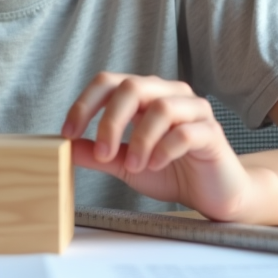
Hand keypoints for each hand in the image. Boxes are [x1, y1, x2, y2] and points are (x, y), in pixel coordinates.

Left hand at [61, 73, 260, 220]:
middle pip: (133, 87)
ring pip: (161, 107)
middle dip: (110, 121)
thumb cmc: (171, 173)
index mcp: (146, 96)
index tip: (68, 132)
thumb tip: (65, 147)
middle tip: (102, 154)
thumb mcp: (126, 165)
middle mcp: (170, 95)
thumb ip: (98, 155)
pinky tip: (156, 166)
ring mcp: (194, 111)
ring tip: (134, 166)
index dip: (85, 103)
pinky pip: (185, 132)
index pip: (109, 82)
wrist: (212, 195)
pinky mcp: (212, 133)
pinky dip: (164, 149)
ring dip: (140, 139)